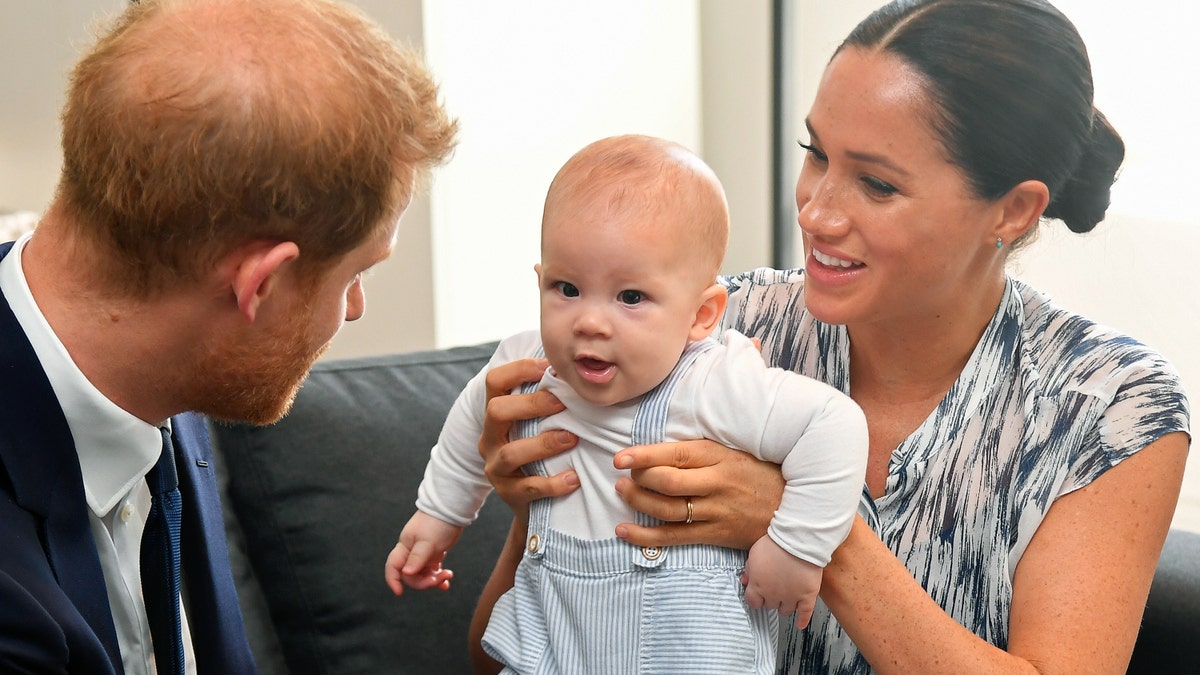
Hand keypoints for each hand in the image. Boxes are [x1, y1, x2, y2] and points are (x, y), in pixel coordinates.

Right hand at [384, 511, 459, 595]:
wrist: (452, 509)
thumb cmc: (438, 523)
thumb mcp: (428, 542)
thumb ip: (417, 558)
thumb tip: (406, 573)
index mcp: (405, 547)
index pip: (393, 566)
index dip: (393, 580)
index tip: (399, 593)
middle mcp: (411, 552)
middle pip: (410, 575)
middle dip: (424, 581)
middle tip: (440, 578)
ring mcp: (422, 553)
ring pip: (422, 574)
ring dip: (434, 579)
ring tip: (448, 575)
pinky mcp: (433, 553)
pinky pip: (432, 570)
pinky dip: (438, 576)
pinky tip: (447, 580)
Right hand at [479, 357, 578, 517]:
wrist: (533, 505)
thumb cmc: (542, 453)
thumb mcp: (537, 424)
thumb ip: (548, 399)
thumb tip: (578, 367)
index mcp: (496, 415)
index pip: (495, 381)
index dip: (519, 369)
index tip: (549, 367)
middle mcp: (490, 438)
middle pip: (496, 411)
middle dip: (531, 404)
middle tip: (562, 403)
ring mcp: (496, 467)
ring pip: (511, 452)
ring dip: (544, 444)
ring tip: (572, 439)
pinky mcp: (508, 494)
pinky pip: (528, 488)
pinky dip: (553, 483)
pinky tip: (574, 479)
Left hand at [611, 439, 783, 549]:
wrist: (796, 509)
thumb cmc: (761, 474)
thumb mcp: (735, 452)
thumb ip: (702, 451)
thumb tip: (661, 447)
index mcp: (720, 457)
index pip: (675, 454)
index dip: (644, 456)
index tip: (621, 458)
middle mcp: (717, 484)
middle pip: (667, 482)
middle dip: (638, 479)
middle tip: (622, 476)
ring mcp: (716, 511)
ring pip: (667, 509)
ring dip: (638, 502)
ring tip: (622, 493)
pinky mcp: (716, 535)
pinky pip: (674, 537)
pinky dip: (645, 536)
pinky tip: (624, 531)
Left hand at [742, 535, 821, 628]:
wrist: (797, 540)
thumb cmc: (775, 544)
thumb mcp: (754, 553)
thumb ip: (749, 570)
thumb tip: (745, 581)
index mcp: (758, 586)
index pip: (753, 602)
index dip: (756, 599)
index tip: (758, 596)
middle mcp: (773, 595)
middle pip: (770, 605)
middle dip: (771, 599)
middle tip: (775, 591)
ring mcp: (791, 597)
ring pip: (785, 610)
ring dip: (784, 606)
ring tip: (786, 600)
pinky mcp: (807, 596)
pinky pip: (805, 613)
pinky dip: (803, 620)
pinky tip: (800, 624)